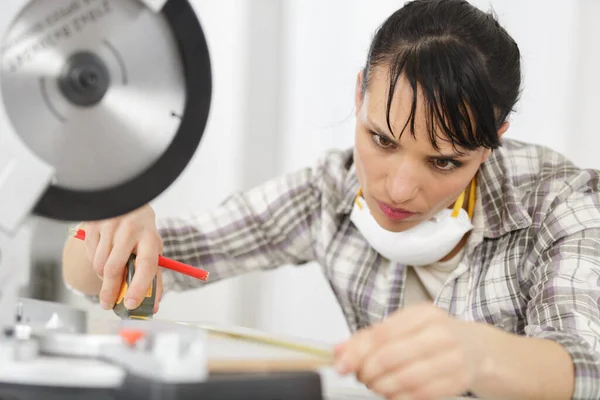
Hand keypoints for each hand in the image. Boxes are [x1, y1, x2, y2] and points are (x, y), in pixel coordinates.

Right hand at [80, 204, 162, 312]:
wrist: (126, 200)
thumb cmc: (142, 232)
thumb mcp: (152, 248)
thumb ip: (152, 276)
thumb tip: (153, 307)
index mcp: (149, 236)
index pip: (146, 265)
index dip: (139, 287)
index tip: (131, 304)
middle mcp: (129, 229)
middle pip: (115, 268)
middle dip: (110, 291)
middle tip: (108, 304)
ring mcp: (109, 226)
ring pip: (99, 264)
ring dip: (103, 277)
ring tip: (111, 272)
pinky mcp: (92, 224)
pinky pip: (90, 255)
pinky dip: (96, 262)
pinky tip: (104, 253)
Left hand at [334, 303, 486, 399]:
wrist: (478, 349)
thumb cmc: (436, 336)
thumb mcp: (405, 327)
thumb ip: (370, 337)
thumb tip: (338, 350)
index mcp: (423, 314)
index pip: (381, 334)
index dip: (357, 352)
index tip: (341, 364)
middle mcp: (440, 333)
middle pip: (390, 357)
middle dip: (367, 372)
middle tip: (360, 376)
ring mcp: (452, 358)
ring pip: (404, 379)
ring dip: (381, 387)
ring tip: (375, 385)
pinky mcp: (457, 381)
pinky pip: (420, 395)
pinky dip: (399, 397)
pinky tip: (392, 393)